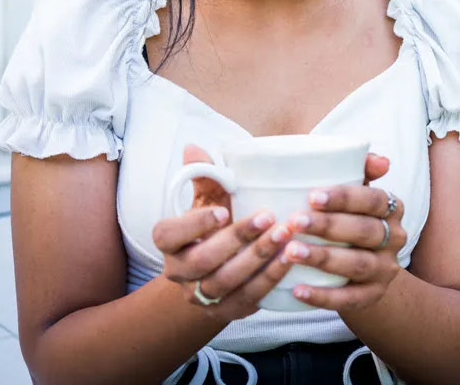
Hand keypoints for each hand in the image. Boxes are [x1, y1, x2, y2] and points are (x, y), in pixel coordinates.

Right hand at [153, 144, 292, 322]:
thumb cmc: (216, 223)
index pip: (168, 235)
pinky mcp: (226, 312)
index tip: (223, 210)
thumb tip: (193, 147)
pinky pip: (248, 299)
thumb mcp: (208, 200)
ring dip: (259, 258)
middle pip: (202, 261)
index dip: (193, 224)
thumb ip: (205, 176)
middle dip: (238, 239)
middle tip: (270, 216)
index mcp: (169, 242)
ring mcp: (201, 296)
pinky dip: (271, 278)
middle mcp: (179, 273)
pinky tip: (291, 258)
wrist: (220, 269)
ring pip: (226, 282)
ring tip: (287, 234)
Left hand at [281, 153, 406, 311]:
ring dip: (323, 258)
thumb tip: (380, 161)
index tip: (312, 196)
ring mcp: (385, 269)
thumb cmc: (349, 220)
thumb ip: (359, 170)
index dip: (345, 198)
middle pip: (365, 231)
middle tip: (294, 222)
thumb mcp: (354, 195)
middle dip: (329, 226)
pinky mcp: (372, 296)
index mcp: (391, 208)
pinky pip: (349, 299)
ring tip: (291, 252)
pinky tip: (297, 290)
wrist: (364, 271)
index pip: (373, 200)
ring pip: (358, 264)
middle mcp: (394, 238)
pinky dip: (322, 296)